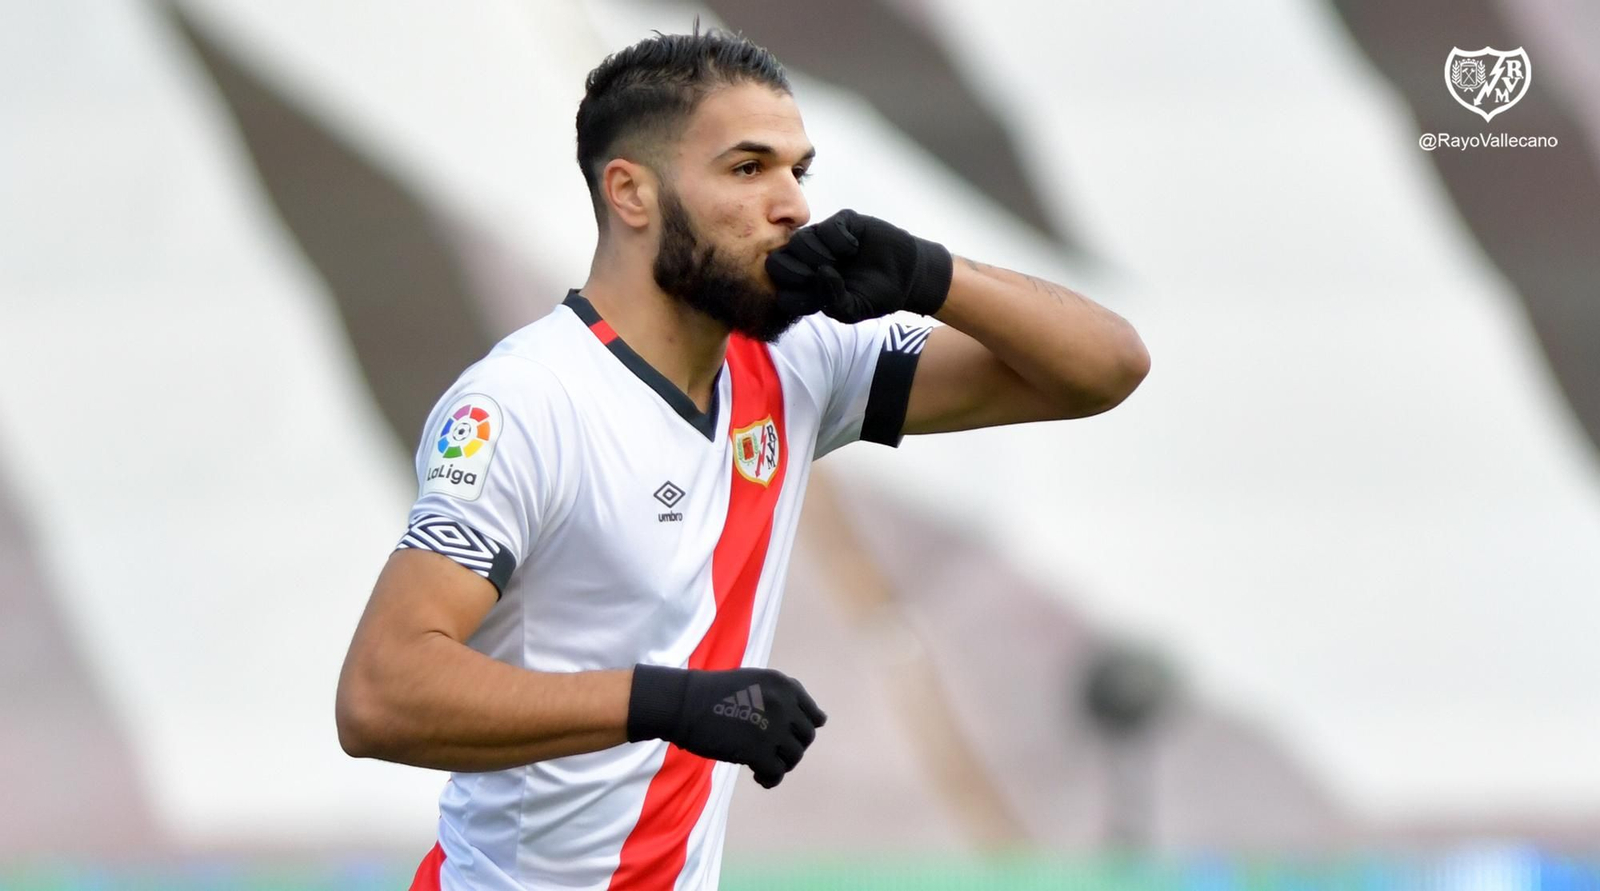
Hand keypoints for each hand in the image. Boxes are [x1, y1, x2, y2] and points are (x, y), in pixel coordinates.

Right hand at [627, 664, 826, 787]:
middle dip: (792, 749)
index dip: (801, 732)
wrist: (683, 704)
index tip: (787, 740)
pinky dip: (769, 779)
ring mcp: (773, 727)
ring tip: (761, 767)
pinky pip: (777, 773)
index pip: (814, 717)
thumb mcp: (755, 683)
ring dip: (780, 765)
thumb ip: (783, 697)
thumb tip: (820, 720)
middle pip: (806, 739)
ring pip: (794, 757)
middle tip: (772, 755)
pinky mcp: (758, 750)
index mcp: (784, 685)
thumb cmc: (714, 695)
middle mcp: (784, 704)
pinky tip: (757, 776)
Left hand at [766, 209, 952, 322]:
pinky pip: (826, 226)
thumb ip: (831, 301)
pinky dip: (838, 239)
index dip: (793, 295)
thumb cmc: (875, 296)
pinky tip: (854, 248)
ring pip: (799, 241)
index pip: (781, 290)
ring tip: (841, 261)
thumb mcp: (853, 310)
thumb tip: (820, 273)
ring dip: (818, 254)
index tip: (816, 301)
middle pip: (777, 262)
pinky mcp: (841, 223)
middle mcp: (809, 262)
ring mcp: (823, 240)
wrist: (905, 276)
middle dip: (794, 271)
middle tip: (820, 276)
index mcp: (806, 287)